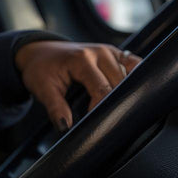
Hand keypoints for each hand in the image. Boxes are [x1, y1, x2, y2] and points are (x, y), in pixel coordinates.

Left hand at [14, 40, 141, 131]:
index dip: (102, 109)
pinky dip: (137, 76)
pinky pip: (134, 64)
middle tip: (113, 122)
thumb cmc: (40, 69)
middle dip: (118, 104)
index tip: (98, 124)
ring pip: (131, 75)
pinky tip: (137, 91)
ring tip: (125, 111)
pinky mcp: (115, 53)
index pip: (102, 90)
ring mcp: (109, 51)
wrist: (39, 51)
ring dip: (130, 92)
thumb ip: (55, 108)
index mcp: (81, 60)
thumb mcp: (42, 89)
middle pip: (120, 84)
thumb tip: (66, 127)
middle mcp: (99, 52)